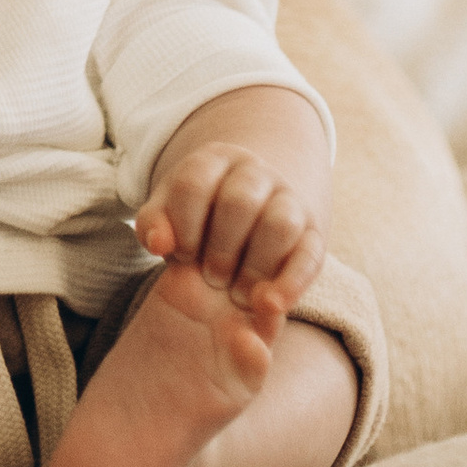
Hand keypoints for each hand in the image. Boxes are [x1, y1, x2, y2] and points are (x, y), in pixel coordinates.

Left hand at [136, 145, 324, 322]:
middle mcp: (255, 172)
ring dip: (255, 266)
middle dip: (221, 247)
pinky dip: (292, 283)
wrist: (244, 217)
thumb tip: (158, 243)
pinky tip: (269, 306)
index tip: (179, 253)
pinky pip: (311, 255)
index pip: (195, 181)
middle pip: (240, 201)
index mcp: (214, 160)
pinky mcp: (313, 233)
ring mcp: (288, 199)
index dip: (183, 223)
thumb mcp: (168, 214)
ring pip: (281, 223)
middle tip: (210, 278)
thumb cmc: (197, 219)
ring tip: (236, 294)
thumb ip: (153, 225)